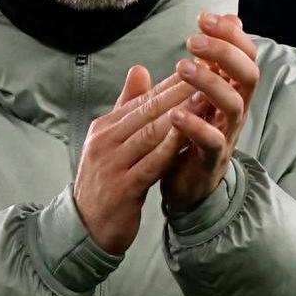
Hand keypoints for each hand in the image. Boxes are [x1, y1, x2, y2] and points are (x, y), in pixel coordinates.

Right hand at [72, 65, 195, 253]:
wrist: (86, 228)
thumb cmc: (106, 182)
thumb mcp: (111, 141)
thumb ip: (127, 107)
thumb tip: (139, 69)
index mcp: (104, 128)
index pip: (143, 99)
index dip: (172, 82)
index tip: (199, 68)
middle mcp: (105, 142)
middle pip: (148, 111)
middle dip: (180, 92)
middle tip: (209, 75)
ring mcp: (112, 164)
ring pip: (151, 134)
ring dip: (180, 116)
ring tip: (206, 99)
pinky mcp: (122, 188)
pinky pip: (151, 164)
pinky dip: (171, 149)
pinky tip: (190, 137)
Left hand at [160, 11, 258, 213]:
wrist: (187, 184)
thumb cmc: (193, 132)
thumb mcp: (201, 91)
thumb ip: (211, 59)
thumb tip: (227, 18)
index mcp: (233, 90)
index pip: (245, 55)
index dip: (230, 34)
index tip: (204, 17)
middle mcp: (236, 110)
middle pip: (248, 74)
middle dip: (224, 52)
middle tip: (193, 40)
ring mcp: (227, 134)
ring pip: (233, 104)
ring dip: (209, 82)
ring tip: (181, 67)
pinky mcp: (212, 159)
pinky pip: (212, 141)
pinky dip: (195, 125)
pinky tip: (175, 113)